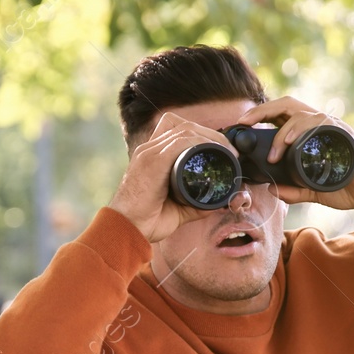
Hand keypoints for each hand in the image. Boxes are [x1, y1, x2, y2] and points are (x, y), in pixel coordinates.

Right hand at [108, 112, 237, 243]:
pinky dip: (200, 143)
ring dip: (210, 136)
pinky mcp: (152, 161)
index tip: (221, 149)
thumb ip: (196, 203)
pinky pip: (180, 142)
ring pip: (184, 129)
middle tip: (228, 149)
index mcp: (152, 156)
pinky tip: (214, 152)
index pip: (176, 129)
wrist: (125, 229)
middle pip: (182, 125)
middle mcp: (149, 149)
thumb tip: (219, 204)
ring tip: (226, 150)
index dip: (201, 134)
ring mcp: (149, 153)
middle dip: (209, 133)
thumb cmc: (146, 221)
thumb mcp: (178, 208)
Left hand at [236, 97, 353, 219]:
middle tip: (243, 123)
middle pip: (288, 104)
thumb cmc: (348, 186)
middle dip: (262, 111)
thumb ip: (293, 190)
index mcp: (311, 134)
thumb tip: (271, 190)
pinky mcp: (342, 135)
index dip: (261, 115)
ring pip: (301, 115)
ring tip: (271, 156)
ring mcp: (332, 128)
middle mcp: (320, 125)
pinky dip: (301, 132)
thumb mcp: (313, 190)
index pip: (283, 115)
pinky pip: (319, 125)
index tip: (241, 126)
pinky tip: (289, 145)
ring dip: (281, 133)